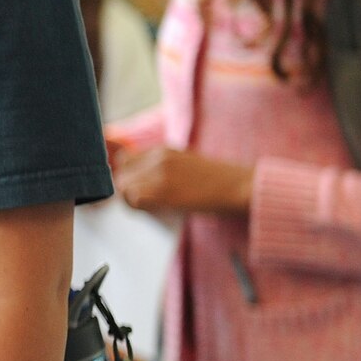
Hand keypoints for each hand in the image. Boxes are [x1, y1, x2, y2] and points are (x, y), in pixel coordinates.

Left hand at [112, 145, 253, 215]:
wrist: (240, 186)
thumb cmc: (216, 182)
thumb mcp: (184, 165)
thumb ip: (160, 169)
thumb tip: (135, 185)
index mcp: (162, 150)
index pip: (124, 160)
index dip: (126, 176)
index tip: (135, 189)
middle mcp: (157, 157)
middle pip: (120, 174)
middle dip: (126, 190)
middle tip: (141, 204)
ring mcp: (159, 172)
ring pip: (123, 187)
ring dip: (131, 201)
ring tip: (149, 208)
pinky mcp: (163, 190)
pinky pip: (134, 199)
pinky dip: (139, 208)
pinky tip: (155, 211)